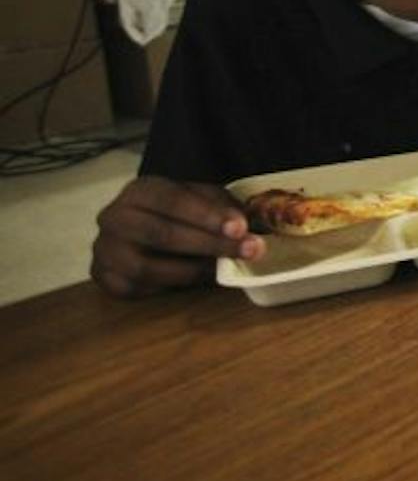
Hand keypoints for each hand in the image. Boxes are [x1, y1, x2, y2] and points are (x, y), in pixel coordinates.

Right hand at [92, 176, 262, 296]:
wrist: (144, 229)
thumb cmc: (181, 212)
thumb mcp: (202, 198)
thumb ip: (220, 207)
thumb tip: (244, 227)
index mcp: (139, 190)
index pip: (172, 200)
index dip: (207, 215)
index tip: (240, 228)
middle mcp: (114, 217)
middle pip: (162, 234)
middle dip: (210, 244)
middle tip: (250, 251)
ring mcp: (105, 250)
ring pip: (148, 267)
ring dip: (193, 271)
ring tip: (223, 269)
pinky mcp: (104, 278)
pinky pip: (137, 289)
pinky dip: (169, 288)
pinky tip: (194, 281)